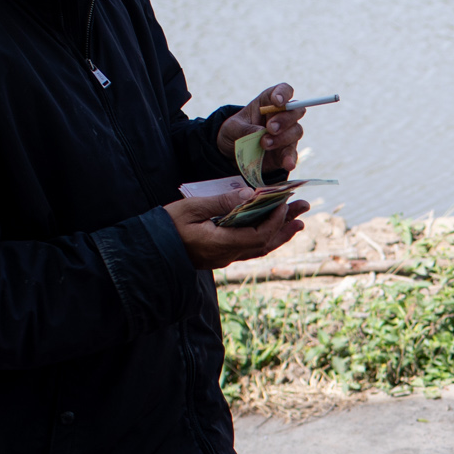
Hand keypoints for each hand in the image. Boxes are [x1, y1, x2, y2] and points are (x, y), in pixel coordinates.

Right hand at [166, 188, 309, 273]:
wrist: (150, 251)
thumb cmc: (166, 226)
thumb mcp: (191, 208)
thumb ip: (221, 202)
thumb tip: (250, 194)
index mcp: (221, 244)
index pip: (259, 235)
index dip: (275, 219)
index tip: (283, 202)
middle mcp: (227, 255)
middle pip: (266, 243)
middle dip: (286, 225)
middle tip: (303, 209)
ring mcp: (224, 258)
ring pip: (260, 248)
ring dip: (280, 234)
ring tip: (297, 221)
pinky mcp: (220, 256)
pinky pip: (249, 248)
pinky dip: (264, 237)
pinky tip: (271, 230)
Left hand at [218, 82, 306, 180]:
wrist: (232, 157)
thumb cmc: (234, 134)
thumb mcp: (231, 128)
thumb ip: (244, 128)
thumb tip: (261, 132)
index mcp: (268, 103)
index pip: (284, 90)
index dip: (284, 93)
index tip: (277, 102)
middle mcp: (281, 116)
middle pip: (295, 111)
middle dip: (285, 118)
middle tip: (270, 128)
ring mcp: (286, 135)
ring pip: (296, 131)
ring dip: (283, 137)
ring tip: (264, 144)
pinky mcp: (286, 152)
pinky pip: (293, 154)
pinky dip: (291, 158)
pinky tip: (288, 164)